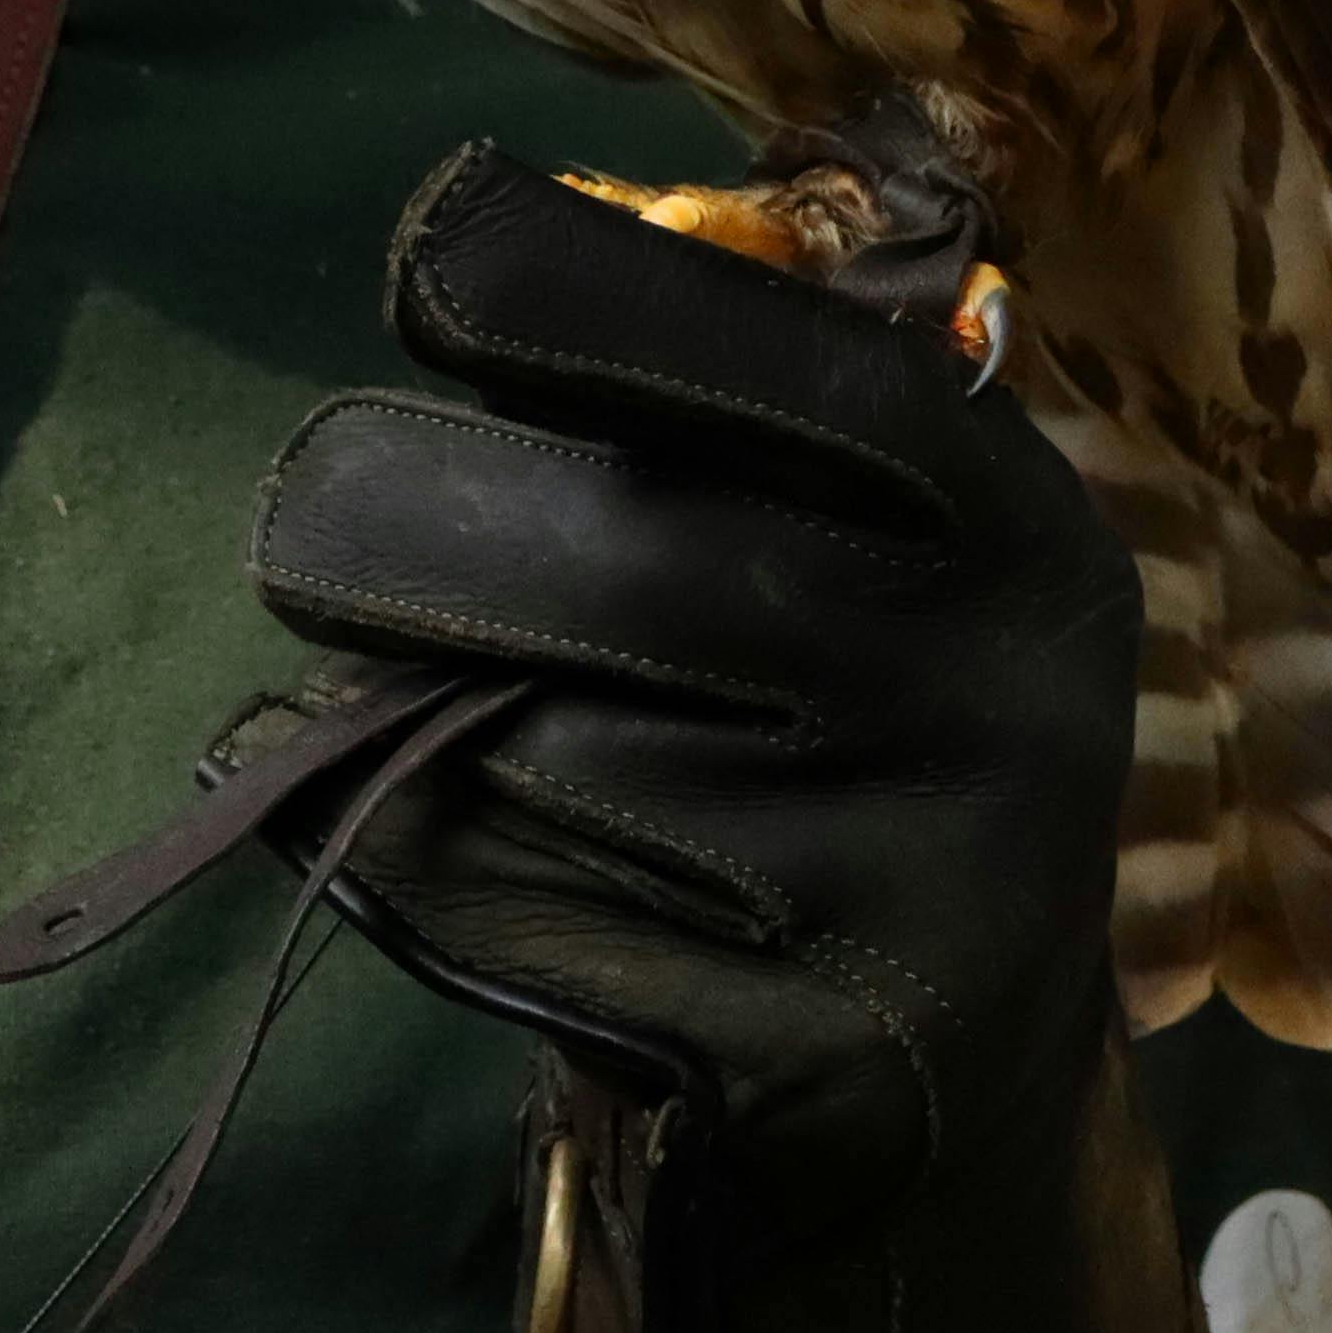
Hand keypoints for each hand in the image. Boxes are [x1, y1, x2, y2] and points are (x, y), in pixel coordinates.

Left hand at [259, 141, 1186, 1332]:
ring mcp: (888, 886)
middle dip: (392, 523)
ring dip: (408, 708)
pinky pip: (462, 885)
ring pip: (508, 734)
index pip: (769, 353)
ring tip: (453, 710)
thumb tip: (488, 237)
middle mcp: (973, 693)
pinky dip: (370, 834)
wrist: (957, 1095)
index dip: (561, 288)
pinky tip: (396, 823)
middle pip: (593, 551)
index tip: (432, 270)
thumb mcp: (889, 538)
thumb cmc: (854, 729)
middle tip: (325, 529)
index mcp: (1006, 521)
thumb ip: (739, 385)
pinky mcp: (773, 1048)